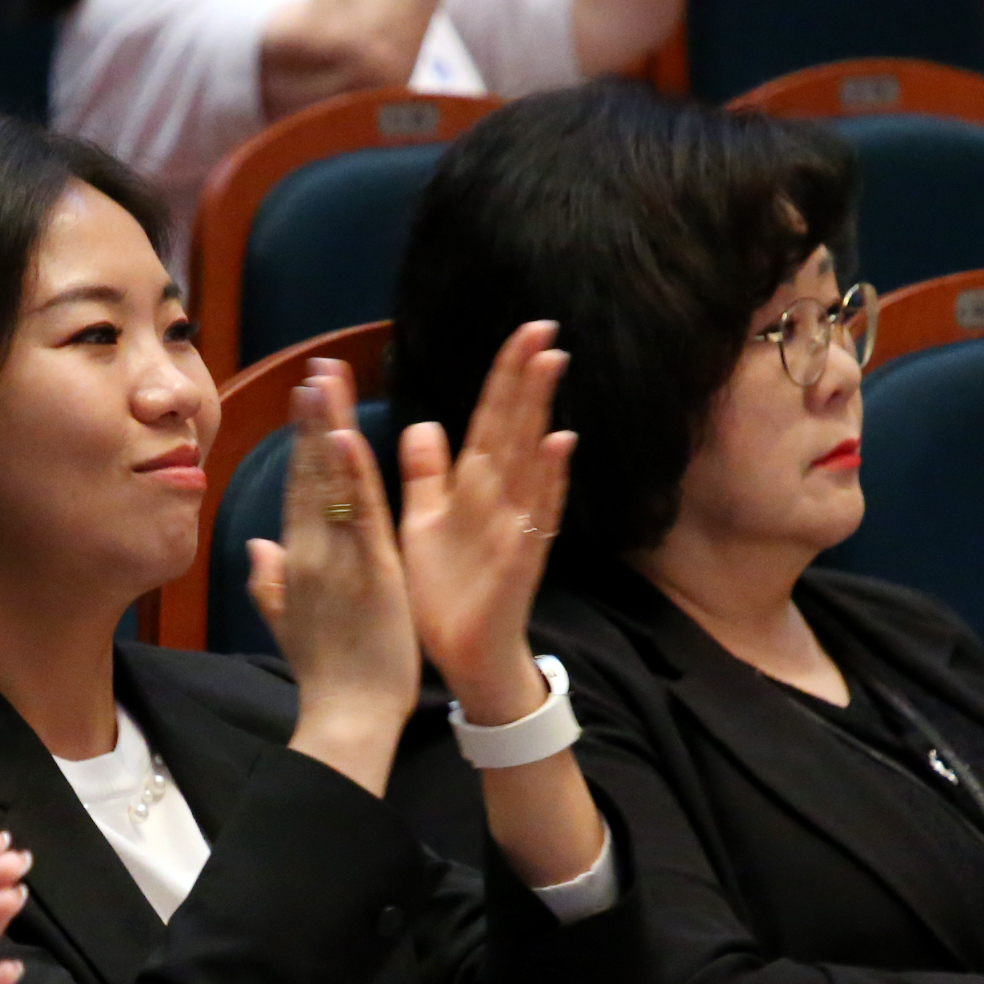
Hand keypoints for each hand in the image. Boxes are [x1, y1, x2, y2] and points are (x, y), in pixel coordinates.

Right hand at [246, 359, 420, 792]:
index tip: (306, 395)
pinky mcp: (369, 572)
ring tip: (327, 379)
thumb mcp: (288, 622)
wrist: (344, 717)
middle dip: (312, 417)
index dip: (301, 439)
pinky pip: (357, 514)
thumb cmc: (325, 675)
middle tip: (317, 367)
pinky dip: (350, 473)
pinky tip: (345, 434)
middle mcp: (311, 551)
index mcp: (298, 561)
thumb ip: (271, 582)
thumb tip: (256, 547)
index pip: (298, 488)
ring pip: (330, 483)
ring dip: (328, 427)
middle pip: (309, 472)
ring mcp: (337, 559)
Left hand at [398, 321, 572, 726]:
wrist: (463, 656)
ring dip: (541, 412)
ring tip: (553, 365)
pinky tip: (558, 444)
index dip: (505, 376)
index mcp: (472, 487)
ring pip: (530, 459)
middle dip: (527, 378)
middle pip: (513, 427)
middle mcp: (499, 499)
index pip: (490, 419)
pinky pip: (538, 514)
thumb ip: (427, 474)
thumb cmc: (447, 592)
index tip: (523, 331)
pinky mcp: (520, 559)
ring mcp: (515, 526)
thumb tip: (424, 423)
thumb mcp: (424, 522)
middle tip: (544, 327)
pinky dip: (549, 479)